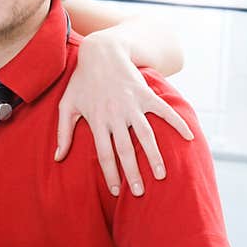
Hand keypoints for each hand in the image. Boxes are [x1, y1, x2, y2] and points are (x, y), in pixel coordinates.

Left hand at [55, 31, 193, 196]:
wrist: (101, 53)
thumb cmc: (81, 82)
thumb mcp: (67, 105)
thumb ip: (63, 132)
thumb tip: (57, 157)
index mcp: (97, 121)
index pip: (104, 153)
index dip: (110, 173)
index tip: (116, 191)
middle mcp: (115, 115)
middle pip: (125, 149)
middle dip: (133, 173)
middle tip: (140, 193)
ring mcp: (132, 105)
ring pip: (145, 135)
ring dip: (154, 155)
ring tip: (161, 175)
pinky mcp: (145, 95)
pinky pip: (163, 111)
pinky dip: (177, 123)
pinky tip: (188, 137)